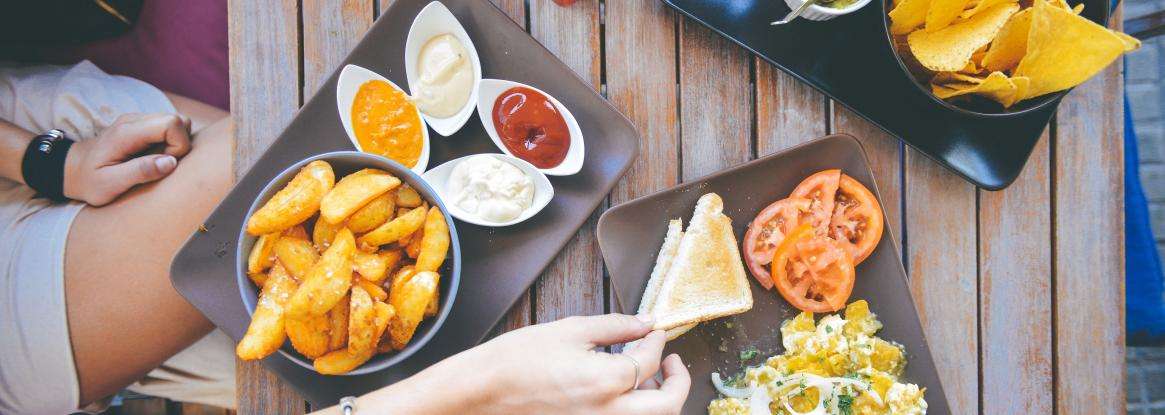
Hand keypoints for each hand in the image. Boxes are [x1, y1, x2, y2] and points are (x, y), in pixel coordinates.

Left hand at [63, 113, 191, 205]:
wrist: (72, 169)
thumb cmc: (90, 181)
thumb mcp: (110, 184)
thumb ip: (140, 172)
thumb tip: (171, 162)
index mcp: (127, 132)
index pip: (171, 123)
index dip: (178, 146)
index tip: (165, 164)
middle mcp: (134, 120)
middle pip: (179, 120)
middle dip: (180, 145)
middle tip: (160, 164)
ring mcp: (138, 120)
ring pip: (177, 122)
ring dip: (176, 144)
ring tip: (156, 161)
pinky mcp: (142, 125)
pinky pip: (169, 128)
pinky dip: (169, 143)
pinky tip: (152, 156)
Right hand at [470, 314, 689, 413]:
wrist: (482, 392)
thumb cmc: (518, 359)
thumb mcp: (570, 331)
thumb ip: (615, 326)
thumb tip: (645, 322)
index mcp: (606, 382)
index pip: (649, 360)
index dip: (657, 341)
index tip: (654, 331)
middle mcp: (608, 414)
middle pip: (667, 406)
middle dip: (679, 382)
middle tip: (672, 362)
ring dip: (659, 400)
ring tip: (649, 377)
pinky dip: (634, 410)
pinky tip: (623, 393)